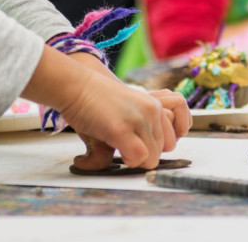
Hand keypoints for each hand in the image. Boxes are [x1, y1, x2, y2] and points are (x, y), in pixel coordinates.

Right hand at [62, 53, 189, 170]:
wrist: (75, 86)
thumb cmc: (95, 100)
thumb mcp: (126, 112)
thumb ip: (141, 131)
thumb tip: (145, 157)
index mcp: (154, 106)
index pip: (173, 137)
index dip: (155, 145)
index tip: (138, 142)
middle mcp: (152, 111)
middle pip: (164, 149)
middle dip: (146, 153)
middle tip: (125, 145)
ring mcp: (138, 119)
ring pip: (153, 157)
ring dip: (136, 158)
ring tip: (118, 146)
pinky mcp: (122, 129)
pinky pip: (139, 157)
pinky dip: (129, 160)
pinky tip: (115, 149)